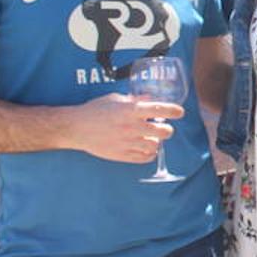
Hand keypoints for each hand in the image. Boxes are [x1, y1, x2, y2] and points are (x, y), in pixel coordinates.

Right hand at [67, 93, 181, 162]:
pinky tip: (145, 148)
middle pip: (164, 132)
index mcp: (130, 110)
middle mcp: (132, 127)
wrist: (76, 128)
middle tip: (163, 128)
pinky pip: (145, 158)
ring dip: (156, 142)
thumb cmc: (95, 110)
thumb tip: (151, 98)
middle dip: (167, 129)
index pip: (160, 109)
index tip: (179, 112)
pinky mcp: (122, 155)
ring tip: (151, 138)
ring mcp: (127, 143)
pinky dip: (149, 153)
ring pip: (156, 146)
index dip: (173, 111)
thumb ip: (135, 100)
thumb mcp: (115, 99)